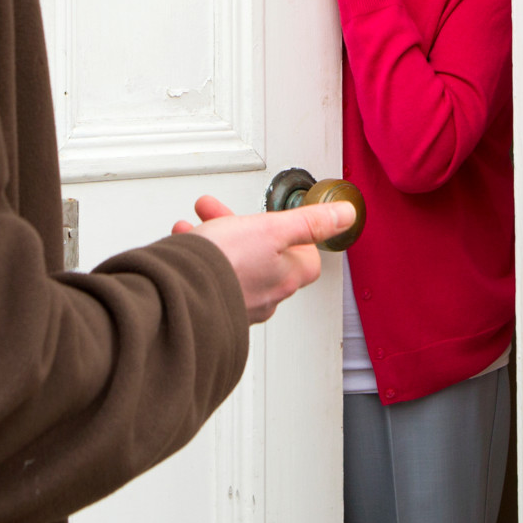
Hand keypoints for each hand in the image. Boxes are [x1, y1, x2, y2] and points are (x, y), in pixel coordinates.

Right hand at [171, 194, 354, 323]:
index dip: (297, 237)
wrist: (176, 295)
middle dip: (242, 228)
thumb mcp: (272, 229)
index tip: (282, 222)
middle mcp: (266, 296)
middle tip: (222, 214)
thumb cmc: (225, 265)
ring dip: (216, 241)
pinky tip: (182, 249)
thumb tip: (345, 216)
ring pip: (234, 265)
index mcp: (286, 277)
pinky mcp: (211, 308)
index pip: (307, 259)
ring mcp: (237, 304)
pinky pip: (210, 279)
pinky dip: (198, 260)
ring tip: (196, 228)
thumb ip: (310, 222)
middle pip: (265, 257)